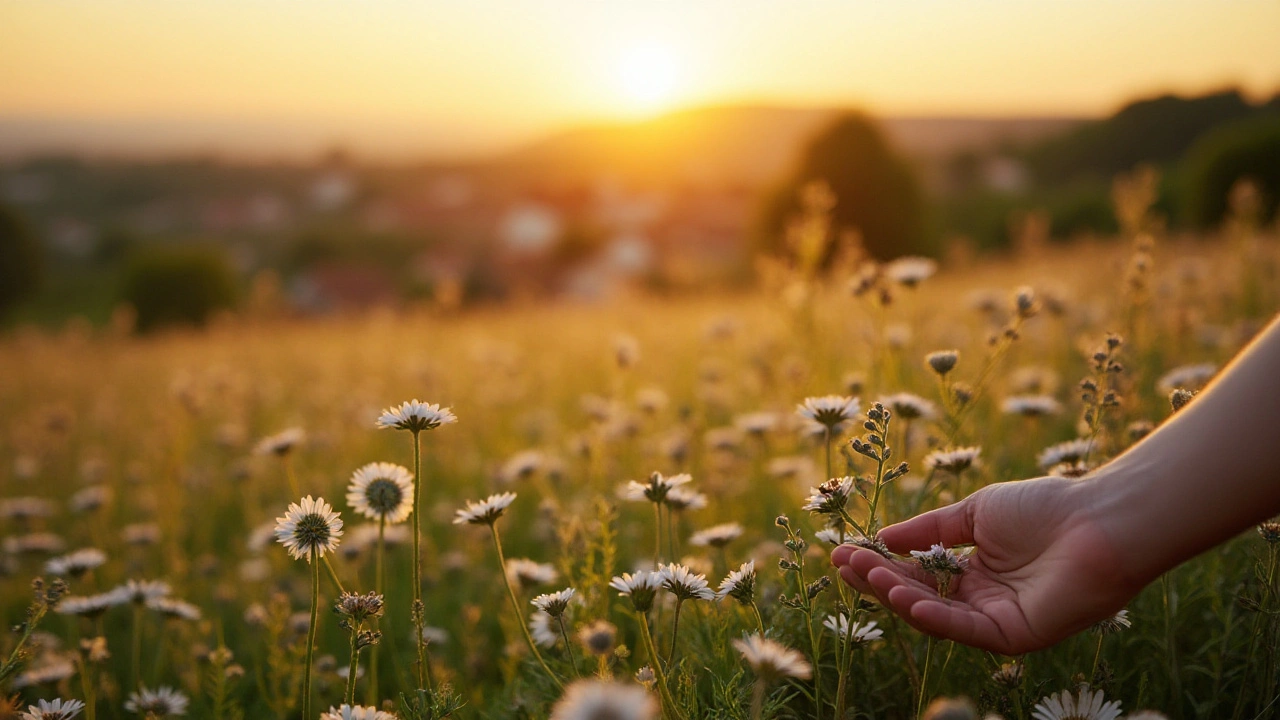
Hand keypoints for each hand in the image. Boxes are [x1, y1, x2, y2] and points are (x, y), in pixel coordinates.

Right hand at [831, 476, 1140, 653]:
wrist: (1100, 519)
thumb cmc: (1046, 507)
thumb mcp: (975, 512)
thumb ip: (929, 530)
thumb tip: (883, 537)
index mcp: (975, 572)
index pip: (916, 575)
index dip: (879, 565)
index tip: (842, 551)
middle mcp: (982, 600)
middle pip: (918, 597)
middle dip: (878, 582)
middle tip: (843, 565)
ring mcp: (997, 620)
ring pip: (935, 616)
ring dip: (897, 597)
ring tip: (867, 575)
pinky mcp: (1014, 636)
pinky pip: (965, 631)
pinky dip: (934, 617)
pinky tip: (905, 599)